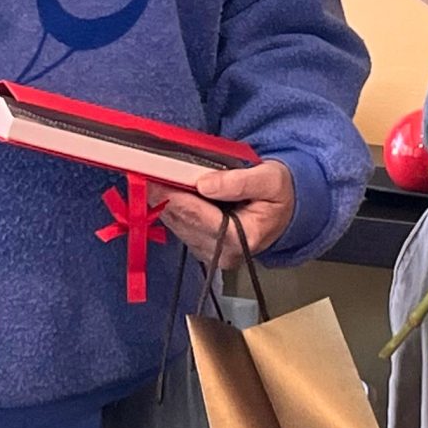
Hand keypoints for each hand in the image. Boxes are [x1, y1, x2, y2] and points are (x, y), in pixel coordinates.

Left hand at [158, 160, 296, 268]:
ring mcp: (212, 253)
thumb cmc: (279, 194)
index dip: (176, 198)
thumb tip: (205, 184)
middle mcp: (224, 253)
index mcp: (243, 238)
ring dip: (162, 203)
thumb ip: (239, 182)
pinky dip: (171, 209)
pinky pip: (181, 228)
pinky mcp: (204, 248)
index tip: (155, 181)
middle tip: (142, 174)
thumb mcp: (270, 180)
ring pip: (179, 227)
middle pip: (185, 223)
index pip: (201, 218)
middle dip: (163, 198)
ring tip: (148, 180)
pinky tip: (162, 192)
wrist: (285, 212)